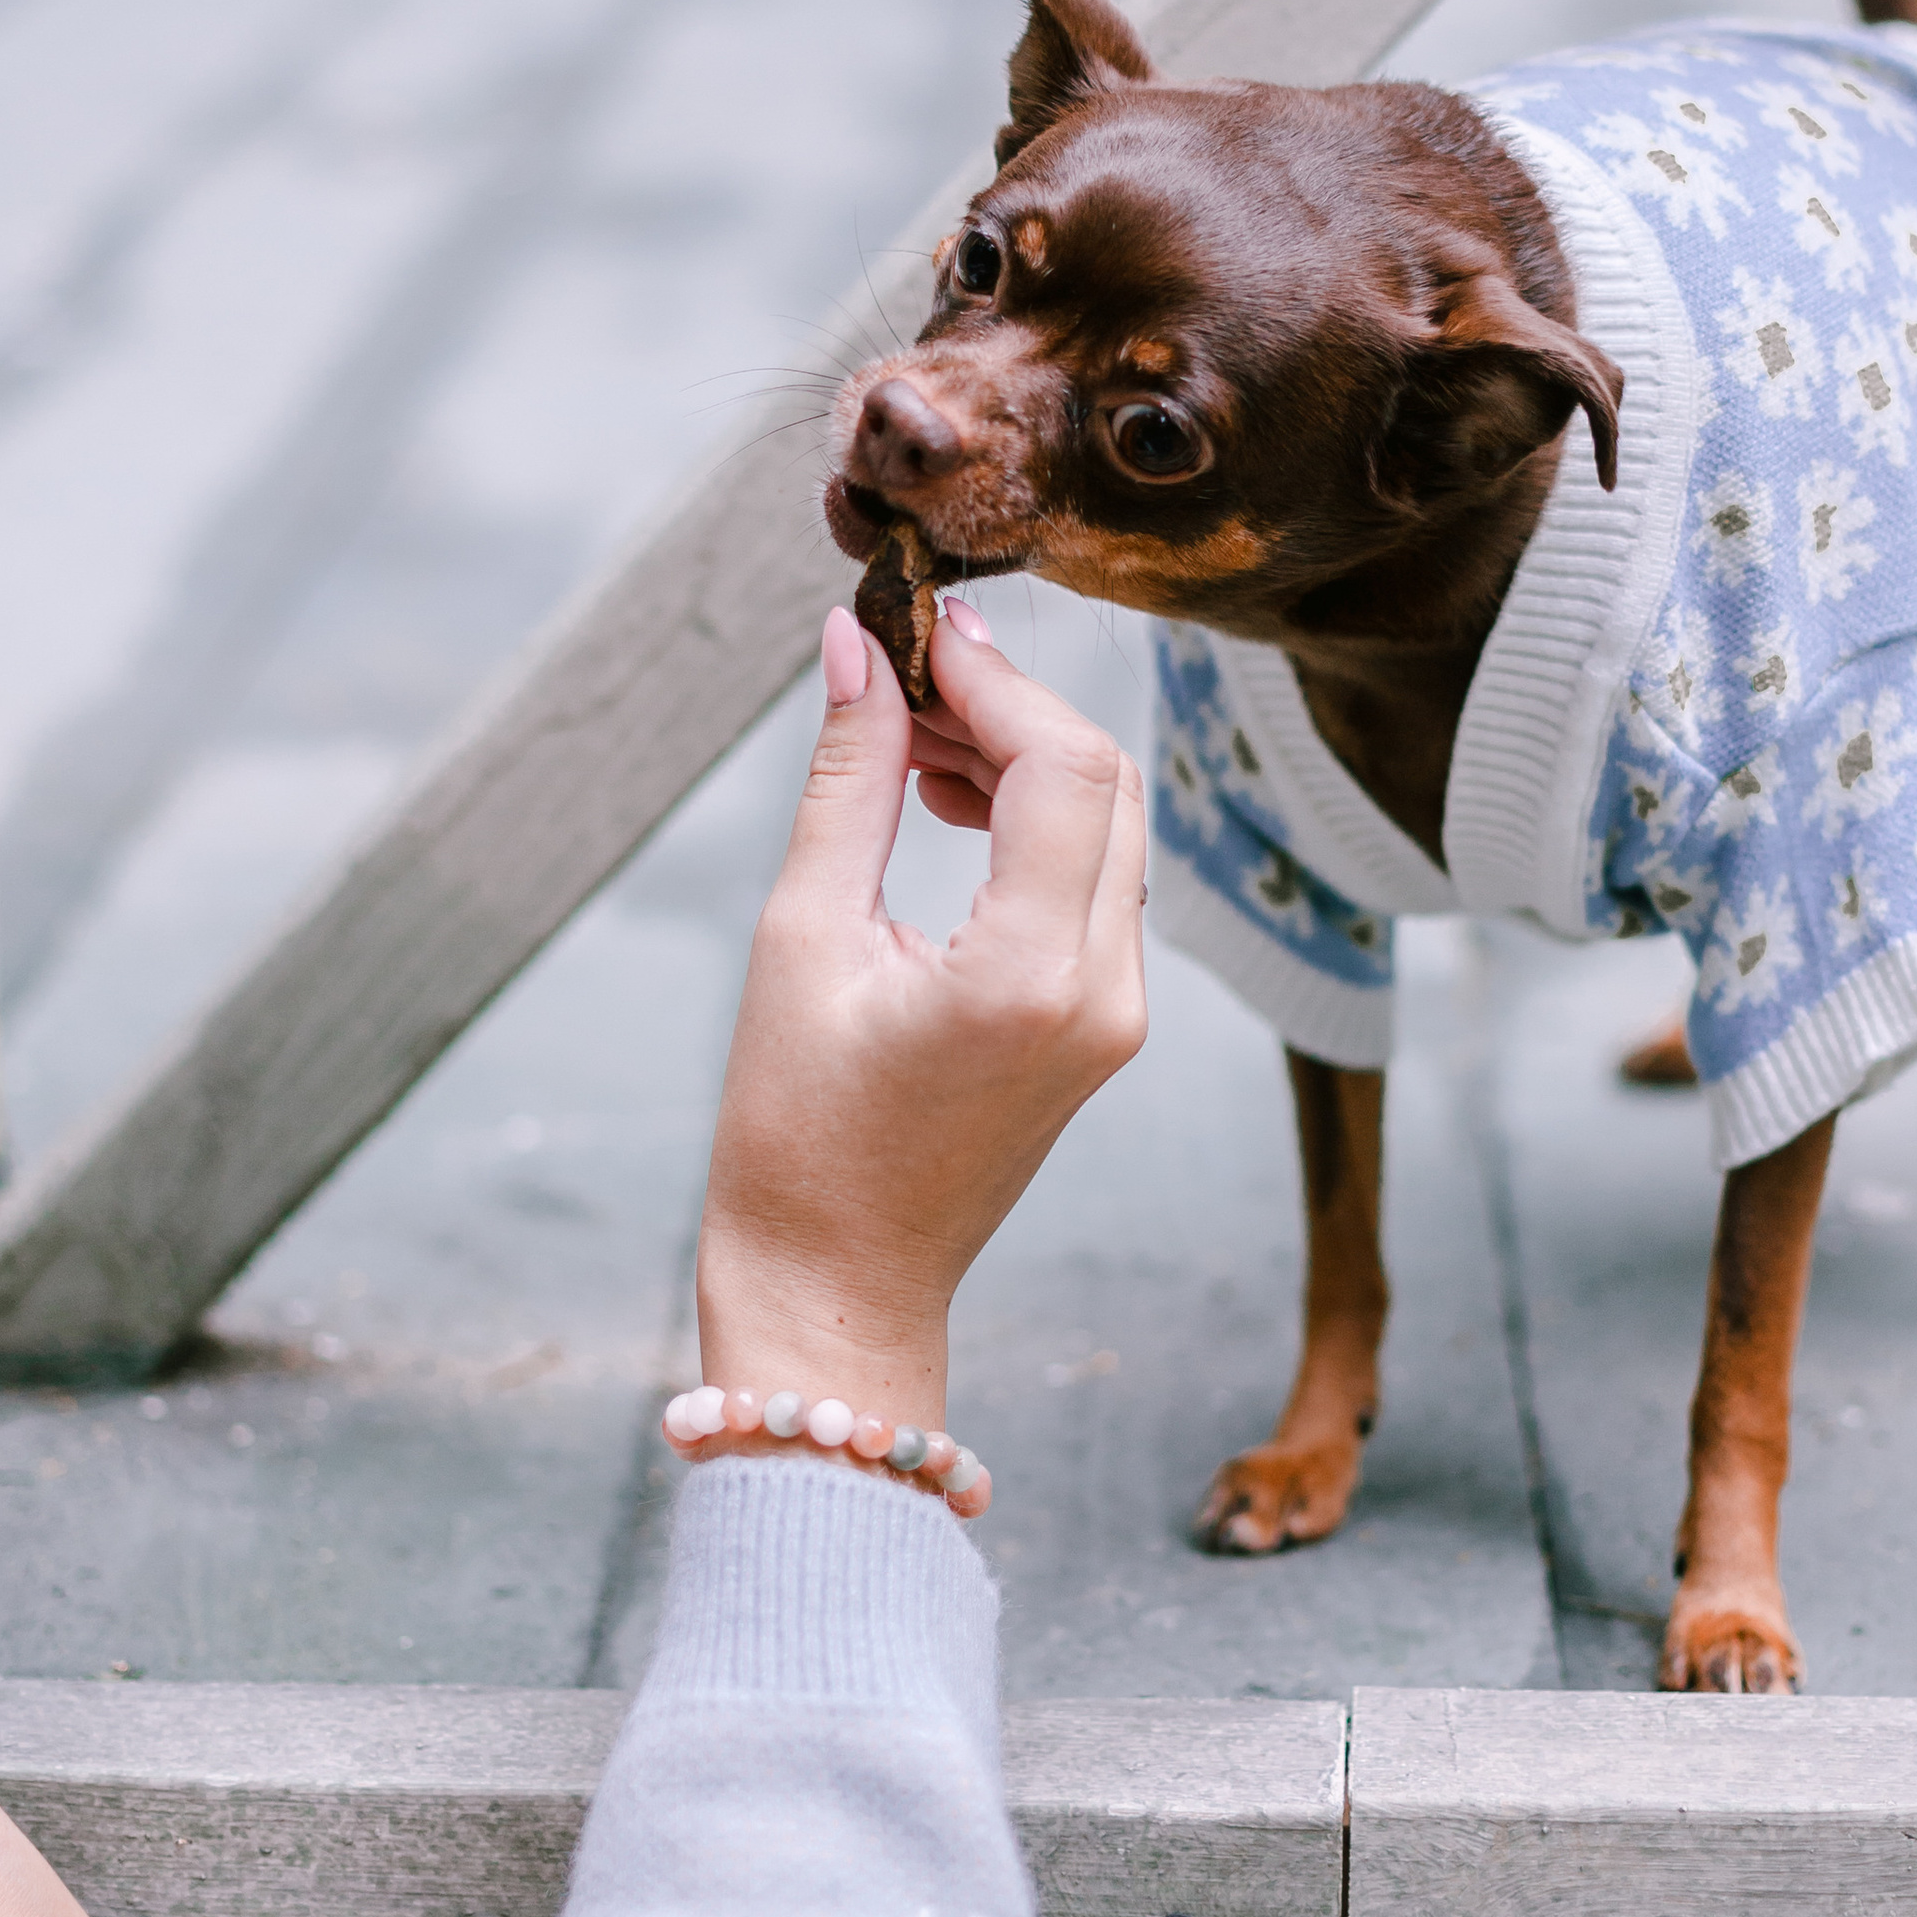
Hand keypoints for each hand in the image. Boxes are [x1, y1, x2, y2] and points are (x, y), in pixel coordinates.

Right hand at [691, 599, 1146, 1436]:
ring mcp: (1120, 1013)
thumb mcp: (801, 939)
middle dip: (1008, 705)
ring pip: (1109, 822)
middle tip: (901, 675)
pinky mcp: (1106, 1023)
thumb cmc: (796, 1138)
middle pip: (1105, 779)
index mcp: (1034, 977)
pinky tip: (944, 803)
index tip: (916, 629)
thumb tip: (855, 645)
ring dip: (1021, 756)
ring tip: (906, 740)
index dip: (994, 676)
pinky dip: (1033, 819)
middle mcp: (1106, 992)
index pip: (1065, 764)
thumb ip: (846, 780)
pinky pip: (1097, 879)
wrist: (839, 1287)